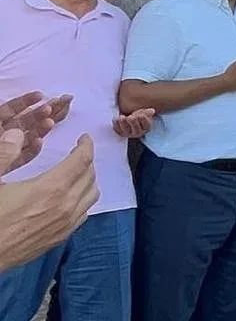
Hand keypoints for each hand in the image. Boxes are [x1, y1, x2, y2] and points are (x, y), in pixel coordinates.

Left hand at [0, 92, 60, 174]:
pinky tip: (41, 144)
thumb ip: (2, 149)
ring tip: (52, 123)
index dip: (23, 102)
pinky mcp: (3, 171)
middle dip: (37, 113)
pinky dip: (30, 150)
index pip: (6, 111)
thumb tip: (17, 132)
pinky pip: (18, 157)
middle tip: (59, 106)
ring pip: (21, 139)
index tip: (41, 96)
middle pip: (18, 122)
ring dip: (38, 130)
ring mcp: (0, 155)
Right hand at [0, 134, 98, 269]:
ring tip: (75, 174)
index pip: (82, 161)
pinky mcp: (61, 238)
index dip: (86, 146)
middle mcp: (65, 206)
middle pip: (89, 176)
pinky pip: (83, 214)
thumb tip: (16, 134)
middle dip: (85, 161)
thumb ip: (5, 156)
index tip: (83, 138)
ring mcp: (65, 224)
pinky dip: (83, 200)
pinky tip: (70, 198)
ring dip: (87, 180)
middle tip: (75, 154)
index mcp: (50, 188)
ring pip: (91, 195)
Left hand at [111, 108, 154, 138]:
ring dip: (123, 122)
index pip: (145, 123)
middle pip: (135, 128)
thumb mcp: (145, 114)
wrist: (131, 121)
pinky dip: (116, 123)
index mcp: (146, 127)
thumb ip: (148, 112)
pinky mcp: (120, 133)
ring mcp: (128, 133)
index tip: (140, 115)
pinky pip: (117, 129)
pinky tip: (116, 118)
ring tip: (122, 117)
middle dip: (133, 122)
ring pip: (125, 129)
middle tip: (130, 117)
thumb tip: (151, 111)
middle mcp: (138, 132)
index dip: (142, 118)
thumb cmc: (139, 117)